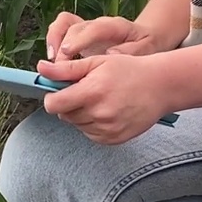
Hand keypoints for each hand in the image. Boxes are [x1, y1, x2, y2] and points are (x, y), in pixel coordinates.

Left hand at [37, 54, 174, 144]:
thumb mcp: (96, 62)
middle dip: (69, 104)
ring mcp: (107, 129)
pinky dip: (93, 124)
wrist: (160, 86)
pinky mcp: (114, 139)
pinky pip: (91, 134)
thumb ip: (66, 69)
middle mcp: (98, 114)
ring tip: (101, 100)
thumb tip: (41, 69)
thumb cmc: (128, 70)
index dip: (53, 98)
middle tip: (87, 91)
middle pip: (65, 116)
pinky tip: (108, 111)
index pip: (54, 105)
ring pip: (78, 125)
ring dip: (82, 115)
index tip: (59, 92)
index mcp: (91, 92)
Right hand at [45, 12, 164, 61]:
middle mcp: (96, 24)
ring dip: (53, 42)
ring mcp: (86, 29)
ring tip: (51, 64)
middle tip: (58, 68)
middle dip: (62, 46)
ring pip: (62, 24)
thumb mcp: (146, 48)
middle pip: (73, 26)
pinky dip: (52, 45)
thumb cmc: (145, 45)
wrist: (145, 38)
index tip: (67, 54)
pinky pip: (59, 31)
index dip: (79, 40)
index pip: (94, 28)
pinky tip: (53, 64)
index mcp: (115, 26)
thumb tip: (111, 54)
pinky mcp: (78, 36)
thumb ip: (132, 51)